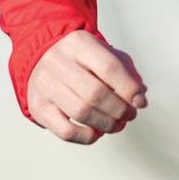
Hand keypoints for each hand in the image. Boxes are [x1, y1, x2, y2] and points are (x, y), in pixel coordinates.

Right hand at [27, 29, 148, 144]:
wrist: (41, 58)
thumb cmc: (79, 59)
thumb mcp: (104, 53)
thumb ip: (126, 71)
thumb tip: (140, 96)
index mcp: (79, 43)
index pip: (109, 67)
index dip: (129, 89)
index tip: (140, 102)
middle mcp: (58, 62)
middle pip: (95, 93)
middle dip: (120, 109)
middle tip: (130, 115)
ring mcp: (45, 85)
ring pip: (81, 113)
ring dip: (106, 124)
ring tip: (117, 124)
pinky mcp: (38, 107)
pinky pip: (65, 131)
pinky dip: (86, 137)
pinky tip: (96, 132)